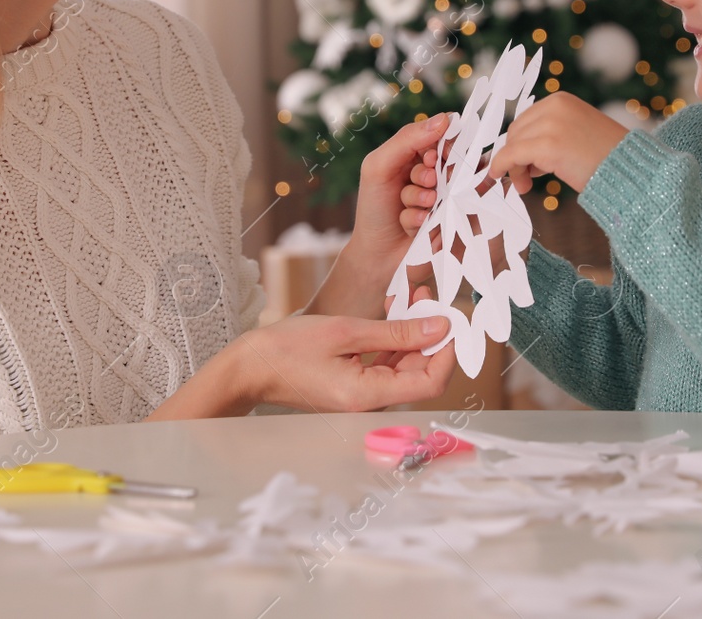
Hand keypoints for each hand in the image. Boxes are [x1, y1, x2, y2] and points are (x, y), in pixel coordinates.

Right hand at [236, 309, 456, 412]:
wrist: (251, 367)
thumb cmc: (289, 348)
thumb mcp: (348, 330)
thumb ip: (397, 332)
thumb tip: (440, 327)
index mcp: (369, 396)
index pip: (431, 383)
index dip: (447, 353)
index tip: (449, 320)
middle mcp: (370, 405)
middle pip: (421, 375)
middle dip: (431, 337)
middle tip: (426, 297)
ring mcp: (363, 399)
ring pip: (406, 369)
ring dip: (413, 335)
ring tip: (409, 296)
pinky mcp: (356, 389)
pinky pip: (387, 369)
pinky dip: (394, 343)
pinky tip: (392, 312)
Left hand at [307, 112, 452, 317]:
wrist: (374, 254)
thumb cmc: (373, 207)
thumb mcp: (379, 166)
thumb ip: (407, 139)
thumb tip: (444, 119)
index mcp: (418, 154)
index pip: (445, 136)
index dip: (443, 145)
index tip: (431, 157)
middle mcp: (436, 173)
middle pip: (453, 161)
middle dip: (429, 175)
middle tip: (417, 184)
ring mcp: (445, 198)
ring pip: (451, 188)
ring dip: (422, 199)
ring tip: (405, 208)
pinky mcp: (452, 221)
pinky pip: (449, 212)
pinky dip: (422, 218)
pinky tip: (408, 226)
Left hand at [487, 91, 628, 193]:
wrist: (631, 170)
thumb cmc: (608, 158)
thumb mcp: (577, 134)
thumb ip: (550, 136)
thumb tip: (521, 155)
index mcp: (562, 100)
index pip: (526, 120)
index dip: (522, 144)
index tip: (526, 164)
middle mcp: (555, 106)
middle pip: (517, 131)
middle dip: (516, 156)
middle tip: (525, 180)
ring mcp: (551, 124)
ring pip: (513, 145)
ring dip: (515, 167)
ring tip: (526, 185)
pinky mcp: (547, 145)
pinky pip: (511, 155)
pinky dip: (501, 165)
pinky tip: (498, 176)